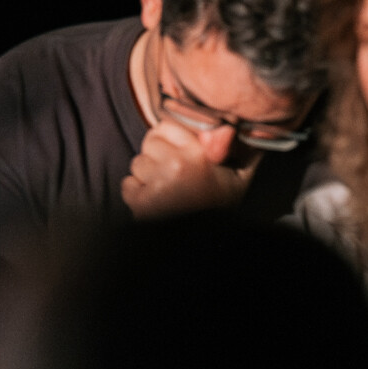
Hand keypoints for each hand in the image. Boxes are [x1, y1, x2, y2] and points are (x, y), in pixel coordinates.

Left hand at [121, 119, 249, 218]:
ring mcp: (157, 186)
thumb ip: (233, 145)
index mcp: (199, 154)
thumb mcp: (240, 174)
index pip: (165, 125)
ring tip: (168, 190)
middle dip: (159, 154)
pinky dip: (137, 194)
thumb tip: (225, 125)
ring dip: (148, 175)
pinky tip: (156, 202)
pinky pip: (128, 186)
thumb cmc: (224, 204)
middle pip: (149, 142)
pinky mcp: (142, 205)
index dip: (171, 138)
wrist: (210, 243)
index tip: (181, 153)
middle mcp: (176, 166)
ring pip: (138, 164)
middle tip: (175, 174)